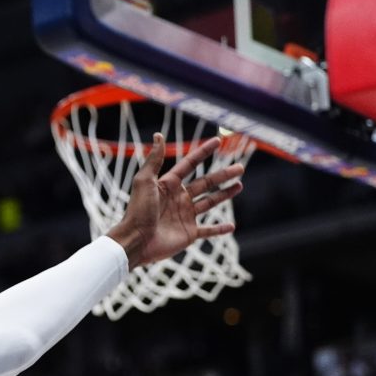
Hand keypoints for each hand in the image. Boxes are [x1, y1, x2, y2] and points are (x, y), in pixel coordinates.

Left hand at [106, 134, 244, 267]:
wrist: (136, 240)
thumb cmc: (138, 210)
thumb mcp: (144, 181)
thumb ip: (154, 160)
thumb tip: (158, 135)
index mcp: (168, 184)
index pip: (190, 164)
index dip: (203, 153)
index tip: (217, 141)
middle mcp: (178, 198)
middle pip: (205, 183)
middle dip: (223, 175)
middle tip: (240, 168)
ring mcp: (185, 216)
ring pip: (210, 202)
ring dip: (225, 194)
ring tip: (239, 185)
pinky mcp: (189, 233)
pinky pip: (208, 230)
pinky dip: (219, 229)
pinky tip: (231, 226)